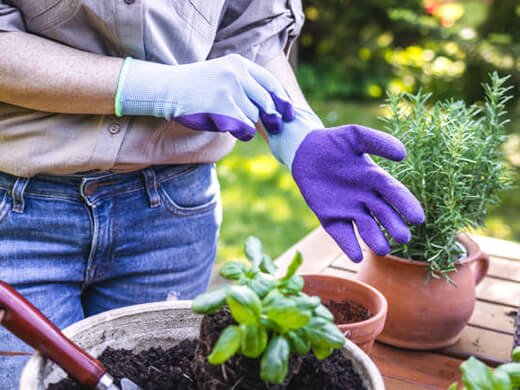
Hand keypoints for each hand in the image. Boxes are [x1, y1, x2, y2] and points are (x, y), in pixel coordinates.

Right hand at [115, 54, 294, 140]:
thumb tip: (273, 103)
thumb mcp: (222, 74)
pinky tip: (235, 130)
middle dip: (273, 117)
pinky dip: (243, 133)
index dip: (283, 100)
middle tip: (277, 127)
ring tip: (233, 122)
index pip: (270, 83)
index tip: (290, 113)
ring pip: (254, 116)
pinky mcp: (221, 108)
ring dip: (249, 124)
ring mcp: (228, 91)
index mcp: (238, 64)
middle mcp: (236, 74)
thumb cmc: (196, 86)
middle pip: (265, 102)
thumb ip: (244, 82)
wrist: (167, 89)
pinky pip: (244, 127)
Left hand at [269, 108, 424, 261]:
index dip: (406, 205)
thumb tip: (402, 154)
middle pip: (383, 215)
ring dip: (374, 239)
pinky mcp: (330, 218)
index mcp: (376, 179)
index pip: (395, 194)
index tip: (418, 218)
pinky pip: (341, 234)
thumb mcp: (355, 136)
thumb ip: (377, 142)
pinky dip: (349, 245)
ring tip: (381, 249)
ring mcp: (348, 210)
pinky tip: (355, 255)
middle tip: (403, 237)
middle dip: (393, 226)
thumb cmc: (334, 142)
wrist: (305, 150)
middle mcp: (366, 198)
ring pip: (365, 228)